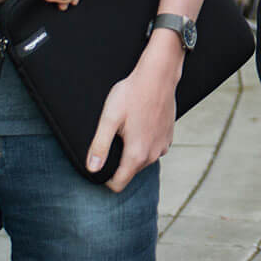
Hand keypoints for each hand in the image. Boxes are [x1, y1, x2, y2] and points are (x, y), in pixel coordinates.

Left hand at [86, 35, 183, 190]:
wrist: (158, 76)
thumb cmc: (133, 93)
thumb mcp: (109, 118)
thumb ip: (99, 146)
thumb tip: (92, 168)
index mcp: (136, 154)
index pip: (118, 184)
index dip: (105, 179)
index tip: (100, 163)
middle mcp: (153, 154)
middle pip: (130, 172)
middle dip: (119, 161)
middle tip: (112, 136)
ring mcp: (163, 146)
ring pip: (142, 160)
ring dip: (132, 151)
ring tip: (127, 128)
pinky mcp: (168, 137)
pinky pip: (152, 149)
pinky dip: (144, 142)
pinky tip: (140, 124)